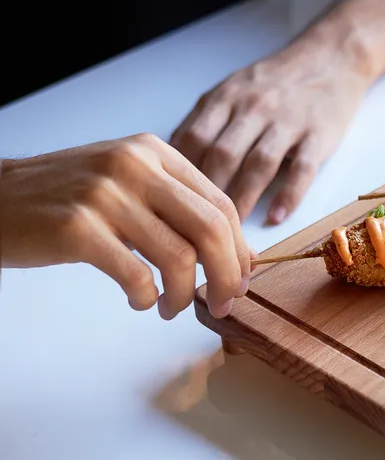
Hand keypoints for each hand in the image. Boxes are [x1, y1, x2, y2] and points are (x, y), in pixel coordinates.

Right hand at [0, 134, 250, 318]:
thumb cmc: (69, 200)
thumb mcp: (131, 187)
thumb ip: (181, 211)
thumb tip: (239, 254)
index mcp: (154, 152)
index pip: (221, 205)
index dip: (239, 251)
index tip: (240, 281)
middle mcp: (134, 165)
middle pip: (210, 230)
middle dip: (226, 277)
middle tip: (222, 304)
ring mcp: (105, 194)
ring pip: (179, 258)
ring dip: (184, 296)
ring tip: (170, 307)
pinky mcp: (77, 227)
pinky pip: (137, 276)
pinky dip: (147, 298)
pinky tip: (140, 301)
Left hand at [170, 36, 370, 222]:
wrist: (330, 58)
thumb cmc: (275, 82)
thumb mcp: (232, 89)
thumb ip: (205, 121)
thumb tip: (171, 161)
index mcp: (227, 98)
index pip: (194, 139)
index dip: (178, 173)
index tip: (172, 204)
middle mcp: (255, 107)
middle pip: (223, 154)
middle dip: (208, 194)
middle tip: (198, 226)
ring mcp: (288, 121)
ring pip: (259, 164)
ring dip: (243, 199)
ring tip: (232, 232)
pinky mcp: (318, 135)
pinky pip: (302, 169)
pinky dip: (288, 195)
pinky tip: (275, 217)